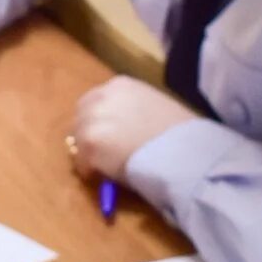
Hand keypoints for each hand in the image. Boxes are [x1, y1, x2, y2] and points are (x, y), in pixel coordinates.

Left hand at [68, 76, 199, 182]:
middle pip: (81, 116)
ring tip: (101, 167)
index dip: (98, 120)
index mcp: (121, 85)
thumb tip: (119, 129)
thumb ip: (132, 112)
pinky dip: (88, 169)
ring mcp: (94, 118)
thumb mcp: (154, 107)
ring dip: (87, 152)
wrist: (183, 150)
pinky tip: (103, 176)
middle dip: (87, 133)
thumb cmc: (180, 133)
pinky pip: (80, 159)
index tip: (104, 134)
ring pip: (78, 137)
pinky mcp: (90, 141)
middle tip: (97, 152)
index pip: (95, 100)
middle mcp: (103, 96)